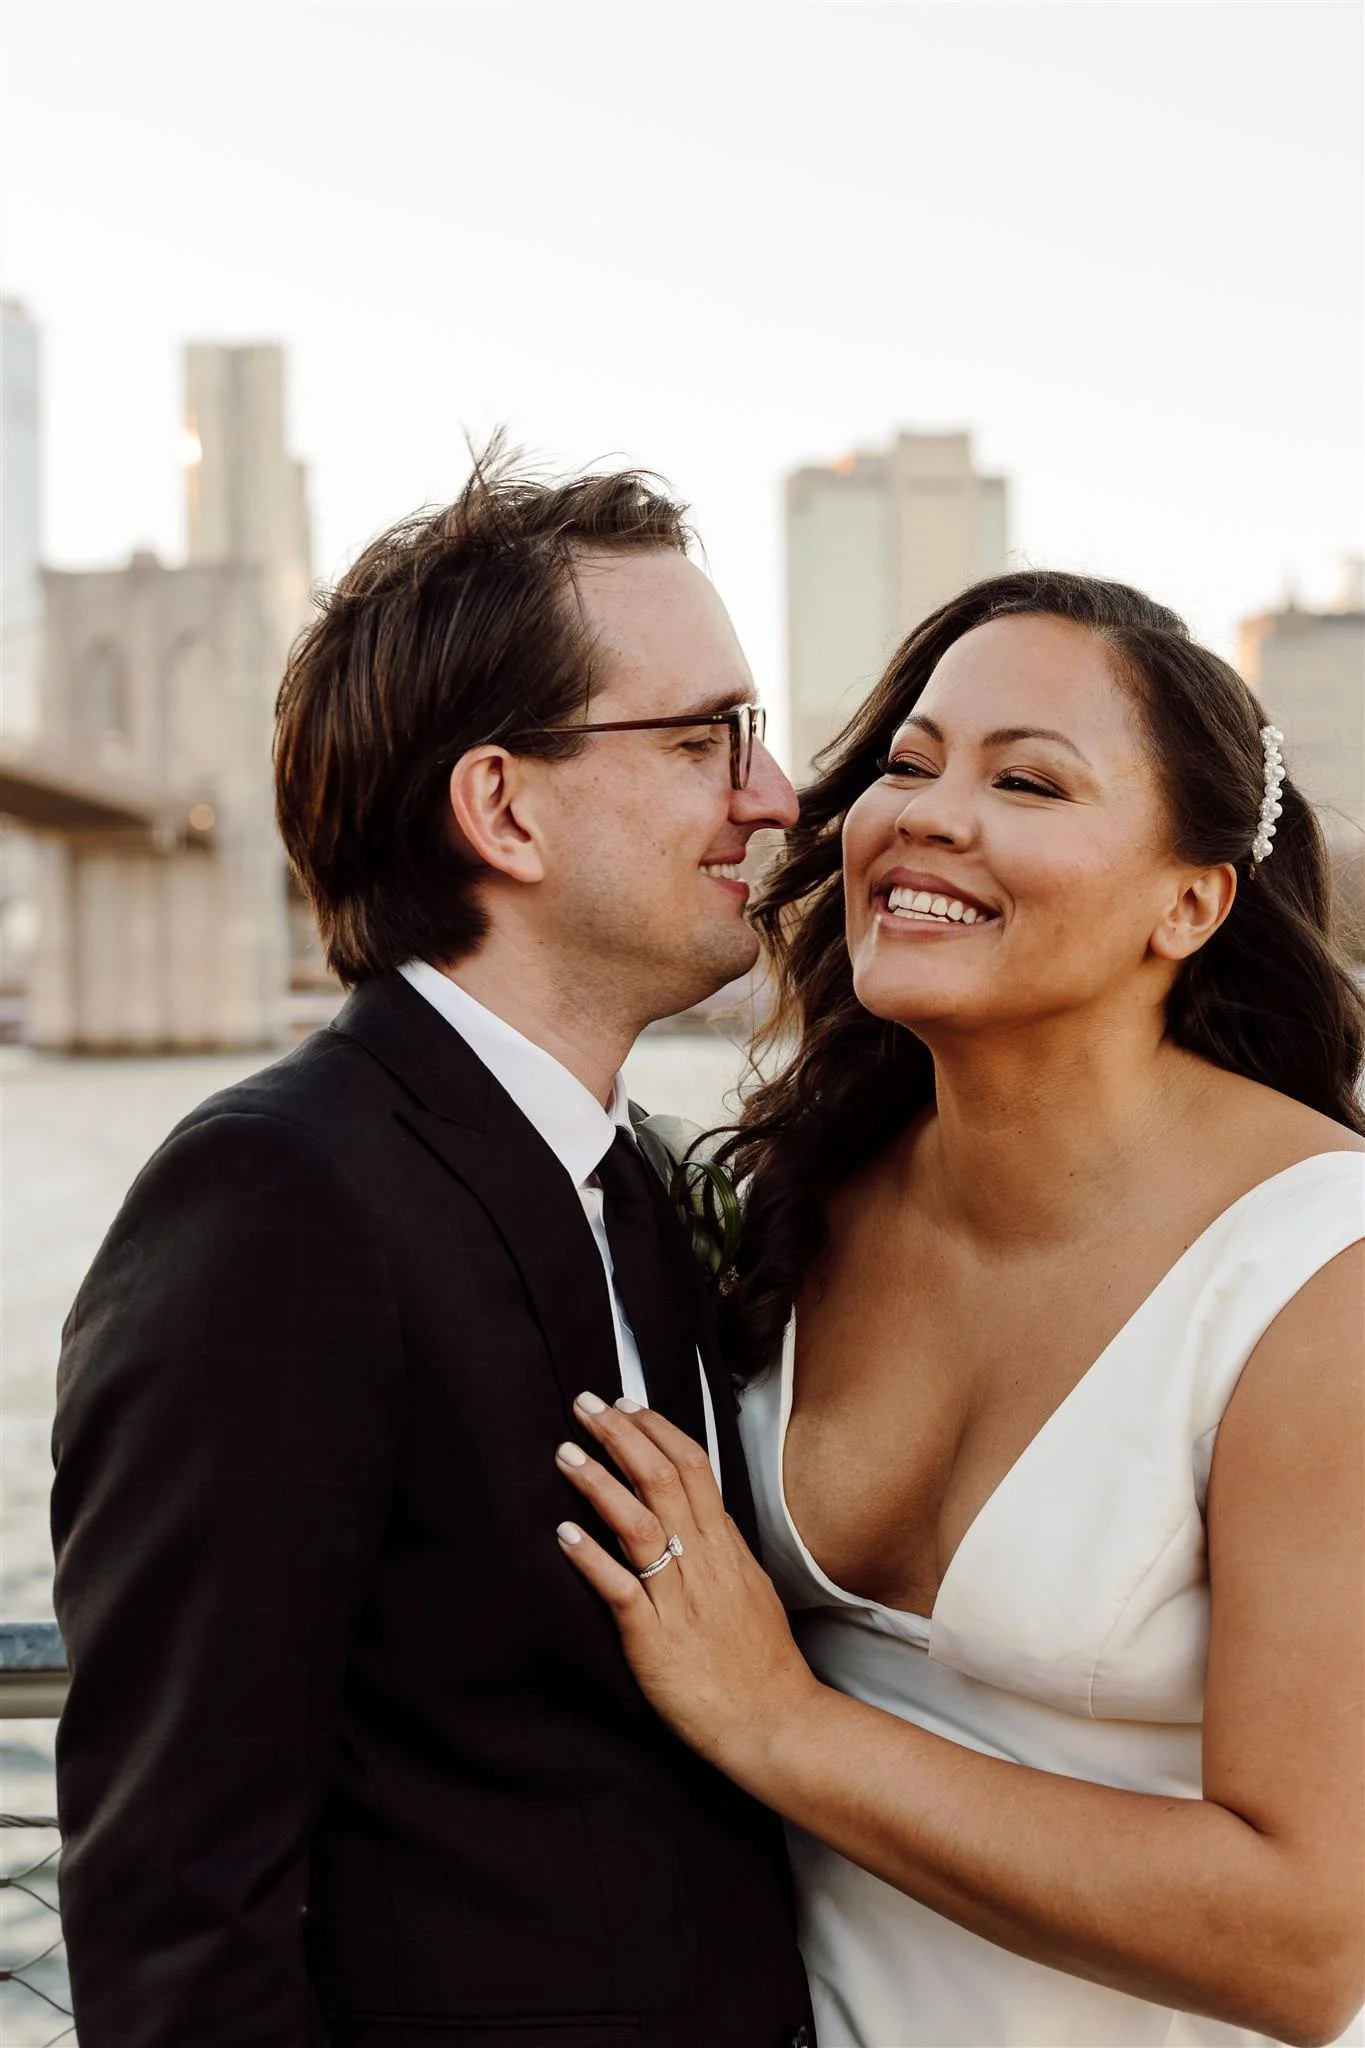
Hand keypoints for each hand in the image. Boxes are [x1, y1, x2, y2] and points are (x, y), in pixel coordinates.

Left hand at [555, 1393, 820, 1780]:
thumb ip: (723, 1551)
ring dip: (599, 1484)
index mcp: (726, 1548)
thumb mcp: (751, 1589)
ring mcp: (680, 1601)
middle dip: (621, 1436)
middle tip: (586, 1405)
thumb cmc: (761, 1663)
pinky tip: (564, 1535)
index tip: (626, 1404)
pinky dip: (592, 1559)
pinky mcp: (656, 1641)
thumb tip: (702, 1516)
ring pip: (639, 1525)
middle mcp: (704, 1564)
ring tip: (566, 1454)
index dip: (656, 1430)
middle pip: (662, 1481)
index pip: (692, 1468)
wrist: (774, 1723)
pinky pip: (622, 1591)